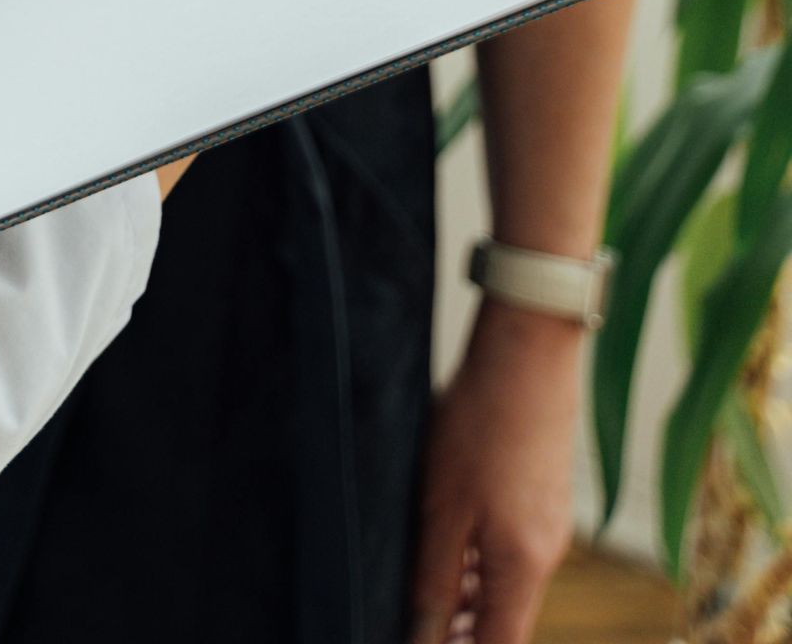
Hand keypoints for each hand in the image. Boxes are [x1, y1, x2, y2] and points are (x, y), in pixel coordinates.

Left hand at [409, 301, 581, 642]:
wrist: (528, 350)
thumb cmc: (484, 421)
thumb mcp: (442, 508)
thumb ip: (435, 578)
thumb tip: (424, 634)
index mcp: (522, 568)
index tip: (426, 641)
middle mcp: (545, 554)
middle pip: (504, 620)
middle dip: (461, 629)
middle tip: (416, 619)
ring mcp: (548, 523)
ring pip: (505, 582)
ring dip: (467, 592)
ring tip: (424, 584)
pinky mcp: (543, 495)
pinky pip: (511, 548)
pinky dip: (480, 557)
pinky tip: (448, 535)